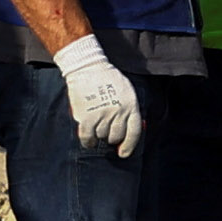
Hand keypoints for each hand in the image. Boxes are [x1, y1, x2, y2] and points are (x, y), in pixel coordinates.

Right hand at [50, 36, 143, 157]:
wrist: (87, 67)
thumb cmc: (107, 78)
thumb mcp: (126, 91)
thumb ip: (129, 109)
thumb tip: (127, 130)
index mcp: (131, 105)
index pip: (134, 132)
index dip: (129, 146)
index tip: (123, 153)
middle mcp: (118, 112)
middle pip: (116, 136)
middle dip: (111, 138)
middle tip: (106, 130)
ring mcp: (103, 114)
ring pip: (102, 136)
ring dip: (98, 136)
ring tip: (95, 127)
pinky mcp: (88, 117)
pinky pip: (88, 137)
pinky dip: (88, 141)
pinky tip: (88, 140)